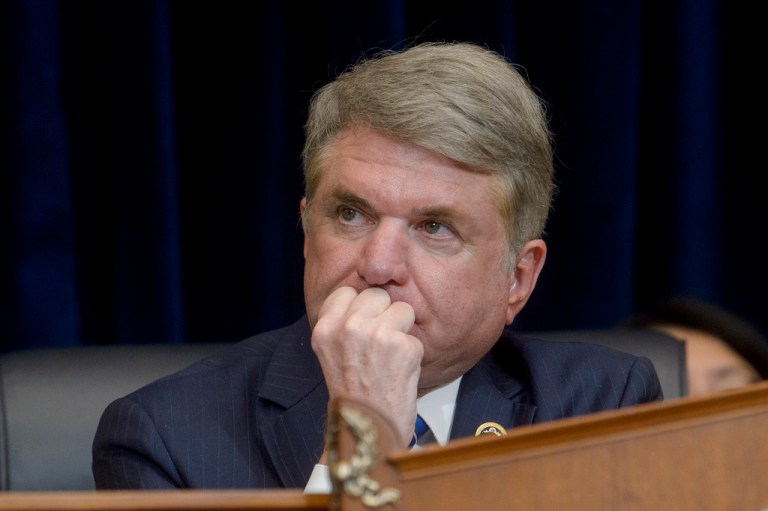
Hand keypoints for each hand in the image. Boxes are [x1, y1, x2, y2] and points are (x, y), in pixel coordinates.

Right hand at [312, 286, 422, 447]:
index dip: (361, 307)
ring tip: (389, 359)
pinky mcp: (402, 346)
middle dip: (384, 315)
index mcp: (325, 329)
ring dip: (402, 332)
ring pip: (402, 309)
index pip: (348, 291)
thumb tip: (370, 295)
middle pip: (377, 294)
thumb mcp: (332, 354)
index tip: (363, 325)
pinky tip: (398, 373)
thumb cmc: (354, 395)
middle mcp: (348, 328)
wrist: (368, 433)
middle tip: (378, 346)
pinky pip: (415, 336)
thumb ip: (343, 323)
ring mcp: (375, 335)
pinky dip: (412, 355)